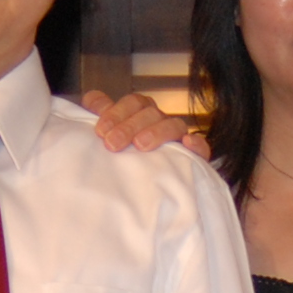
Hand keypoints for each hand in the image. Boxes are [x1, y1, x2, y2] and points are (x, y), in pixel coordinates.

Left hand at [80, 87, 214, 160]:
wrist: (139, 191)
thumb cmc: (124, 156)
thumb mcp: (109, 134)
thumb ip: (101, 114)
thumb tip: (91, 100)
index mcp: (142, 113)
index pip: (134, 103)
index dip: (116, 113)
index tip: (100, 131)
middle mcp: (161, 122)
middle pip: (150, 112)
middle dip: (129, 126)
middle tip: (112, 144)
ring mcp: (178, 137)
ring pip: (173, 125)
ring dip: (157, 132)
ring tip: (140, 145)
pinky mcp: (194, 157)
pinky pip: (201, 147)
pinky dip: (196, 144)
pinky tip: (187, 144)